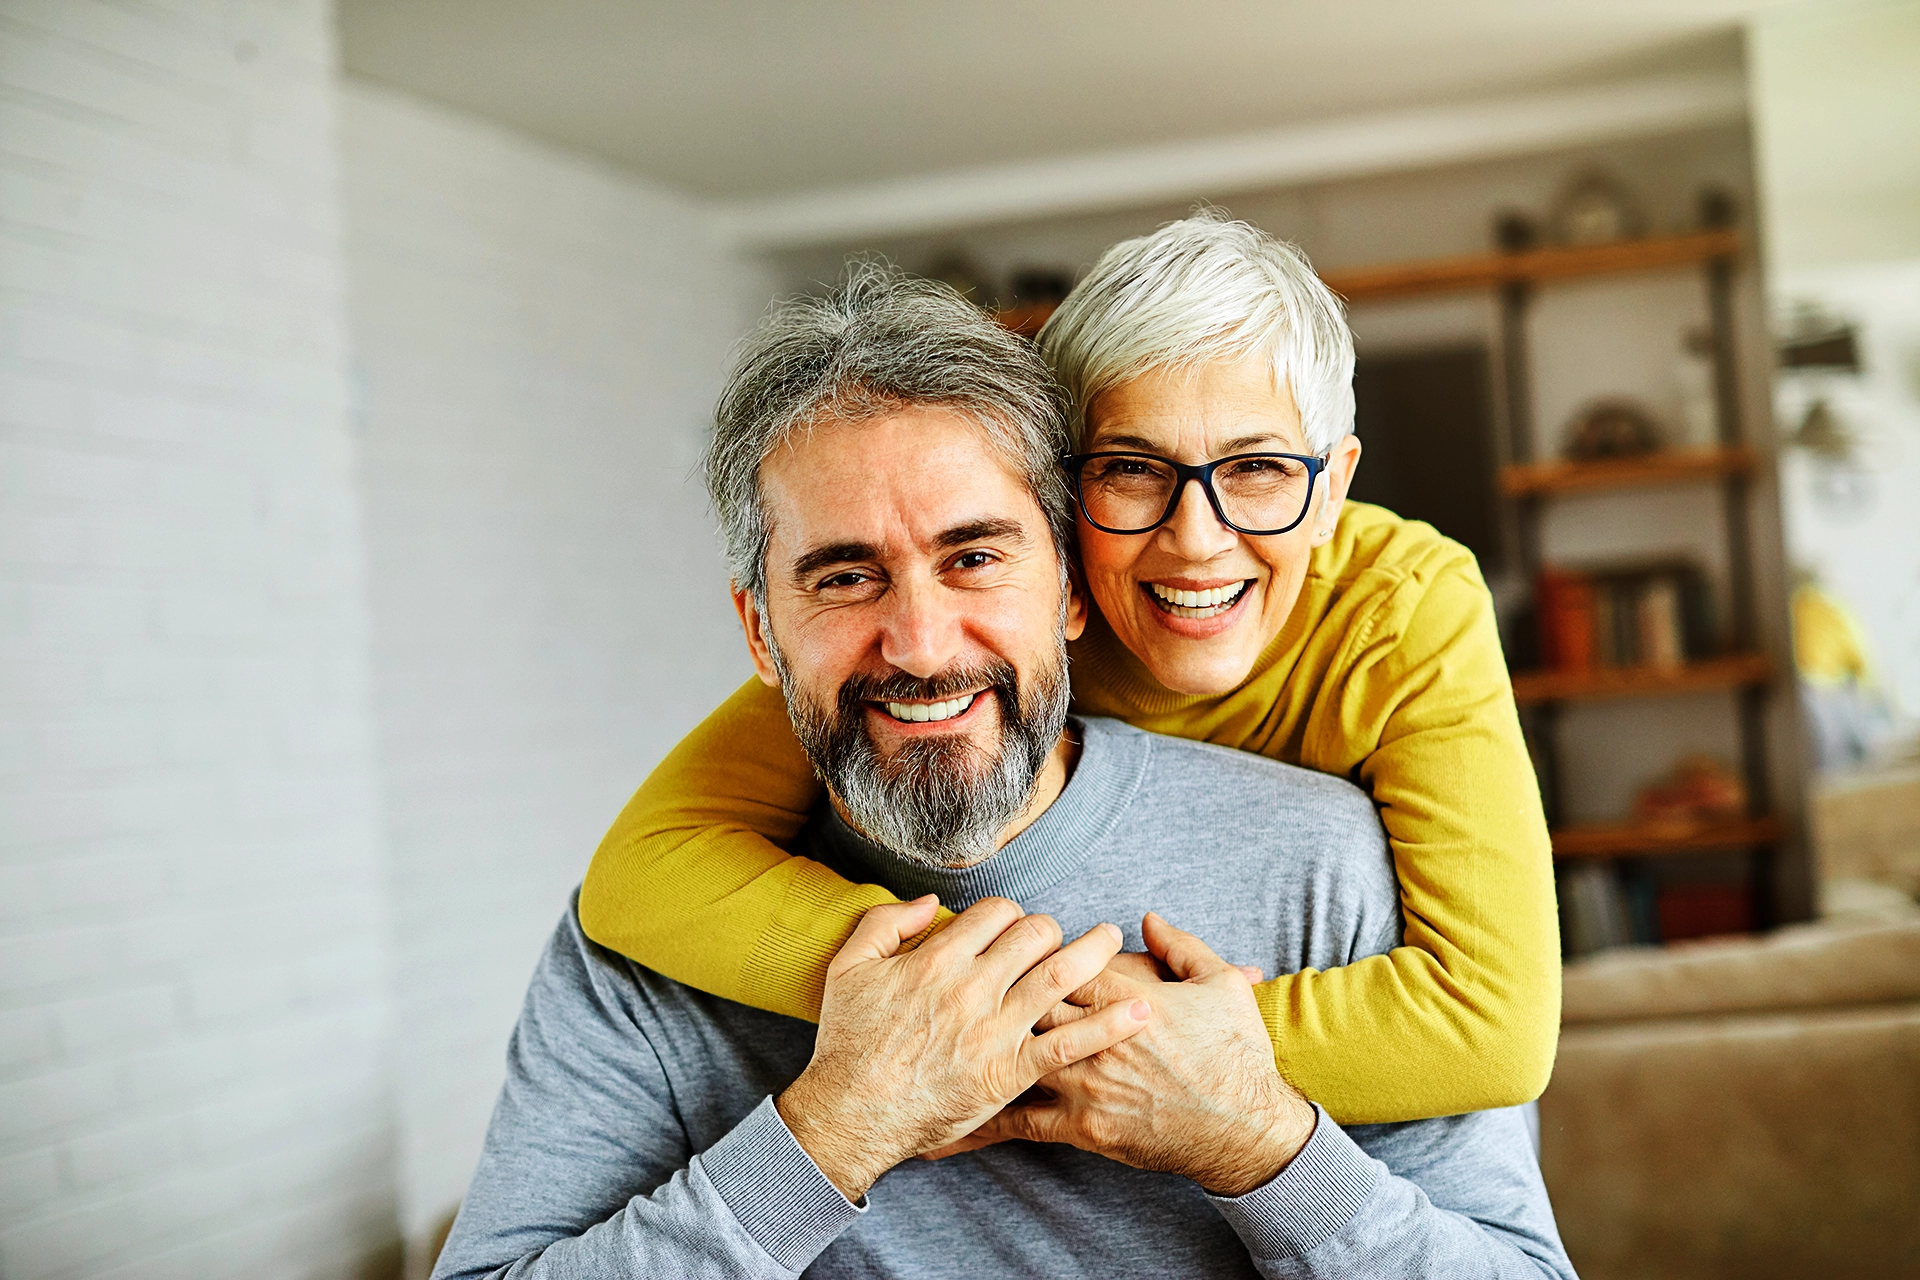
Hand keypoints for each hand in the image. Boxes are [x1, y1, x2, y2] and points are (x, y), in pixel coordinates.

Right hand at [775, 895, 1150, 1199]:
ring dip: (1096, 953)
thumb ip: (887, 922)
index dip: (1010, 914)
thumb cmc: (848, 1041)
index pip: (997, 912)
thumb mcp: (849, 966)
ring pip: (1061, 975)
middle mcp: (973, 987)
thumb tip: (931, 903)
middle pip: (1035, 934)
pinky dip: (1109, 1024)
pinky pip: (1070, 1043)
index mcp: (938, 958)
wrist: (850, 1113)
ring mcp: (995, 1030)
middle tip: (1059, 938)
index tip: (1012, 929)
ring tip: (1114, 942)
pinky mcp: (1010, 1072)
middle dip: (1052, 929)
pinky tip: (1139, 1010)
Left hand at [929, 912, 1312, 1196]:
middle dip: (989, 987)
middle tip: (955, 978)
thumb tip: (1146, 919)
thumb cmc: (1235, 1054)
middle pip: (1024, 998)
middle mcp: (1094, 1036)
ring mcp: (1084, 1083)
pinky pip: (1019, 1123)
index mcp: (1124, 994)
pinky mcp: (1082, 1125)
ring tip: (922, 1035)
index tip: (1004, 939)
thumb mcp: (1219, 985)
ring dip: (970, 1043)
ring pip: (1013, 1052)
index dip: (1028, 947)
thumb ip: (1179, 947)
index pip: (1059, 960)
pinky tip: (940, 1124)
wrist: (1244, 1129)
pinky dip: (979, 1122)